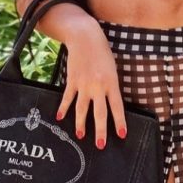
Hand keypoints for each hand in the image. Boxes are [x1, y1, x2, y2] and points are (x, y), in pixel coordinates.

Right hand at [55, 22, 126, 148]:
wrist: (85, 37)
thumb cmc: (102, 52)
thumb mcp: (112, 69)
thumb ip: (111, 86)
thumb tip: (109, 104)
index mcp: (111, 83)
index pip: (117, 107)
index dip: (119, 122)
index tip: (122, 135)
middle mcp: (98, 86)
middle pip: (99, 113)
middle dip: (100, 130)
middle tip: (100, 145)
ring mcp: (83, 85)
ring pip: (82, 109)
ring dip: (81, 124)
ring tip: (81, 136)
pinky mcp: (72, 81)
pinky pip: (68, 98)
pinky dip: (64, 108)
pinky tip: (60, 118)